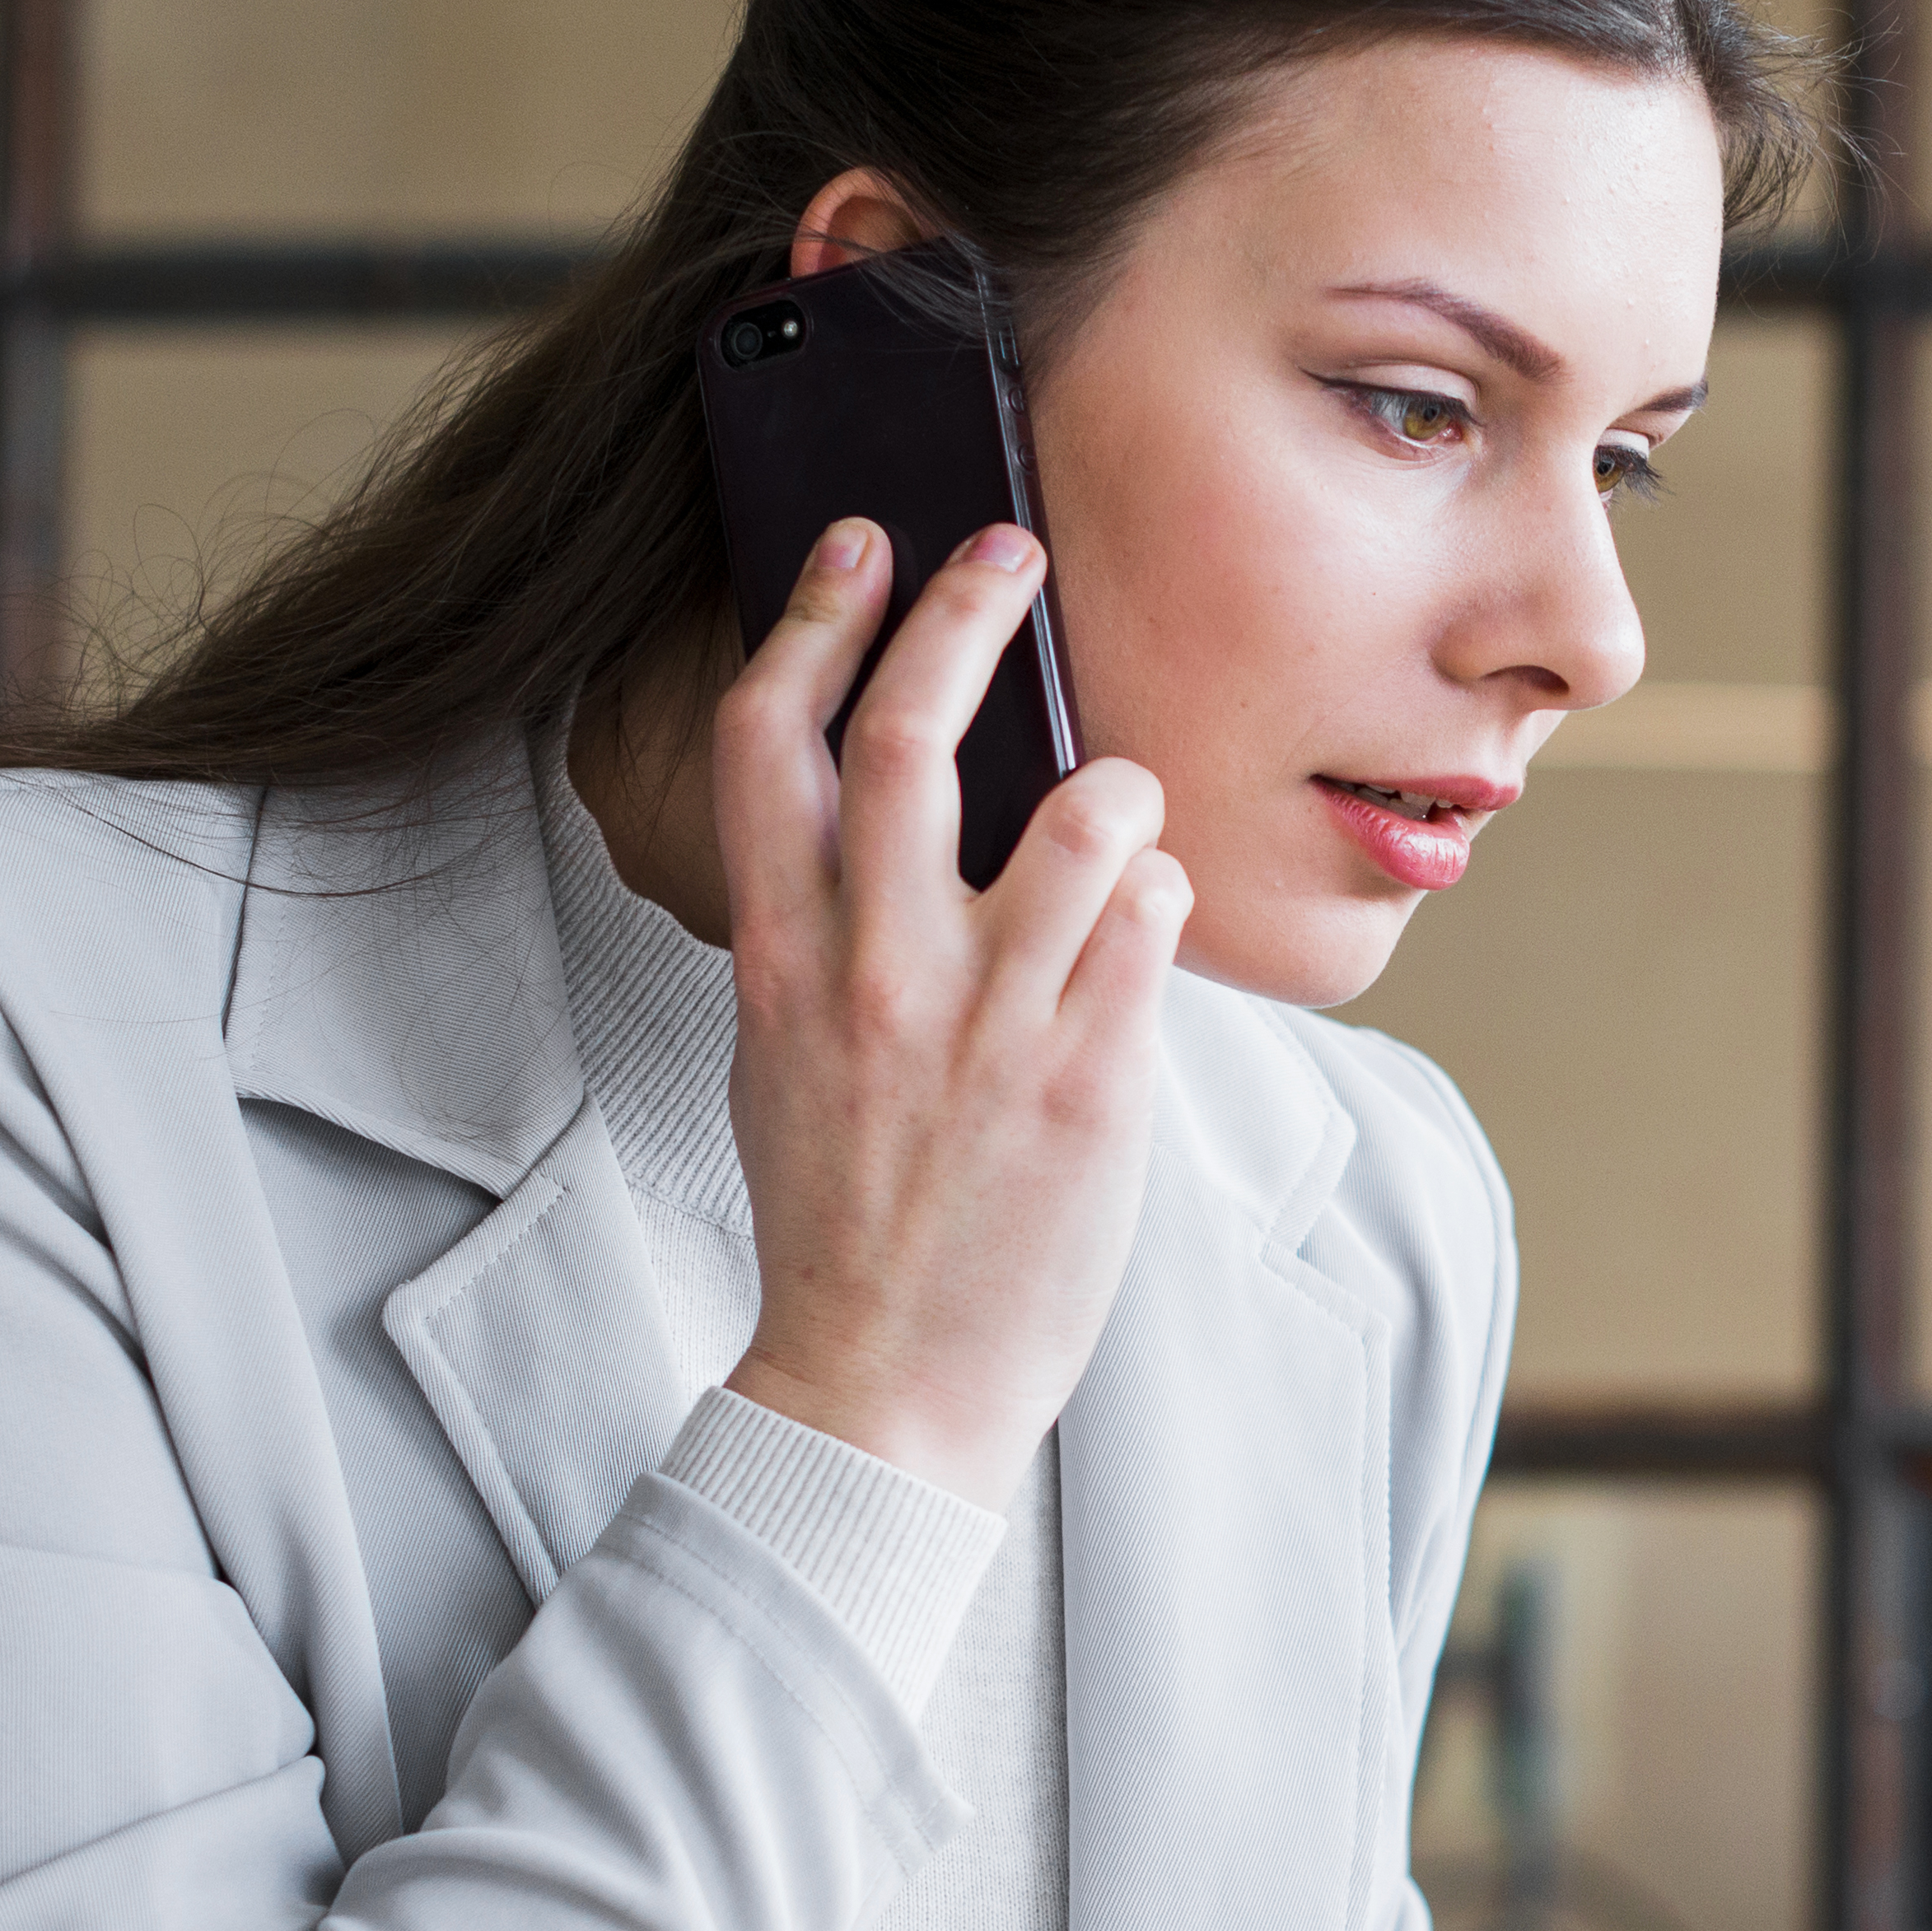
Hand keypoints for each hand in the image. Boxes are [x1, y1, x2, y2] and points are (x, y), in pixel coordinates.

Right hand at [715, 515, 1187, 1505]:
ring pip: (1086, 810)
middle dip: (964, 613)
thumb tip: (893, 814)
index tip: (861, 546)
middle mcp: (875, 972)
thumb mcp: (787, 1054)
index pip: (770, 744)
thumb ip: (830, 931)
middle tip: (1008, 549)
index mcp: (780, 961)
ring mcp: (986, 1020)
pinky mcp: (1090, 1073)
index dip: (814, 621)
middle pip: (911, 734)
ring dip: (1118, 792)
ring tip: (1114, 830)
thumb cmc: (846, 1216)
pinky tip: (1143, 941)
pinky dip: (1161, 902)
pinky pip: (1156, 917)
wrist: (880, 1384)